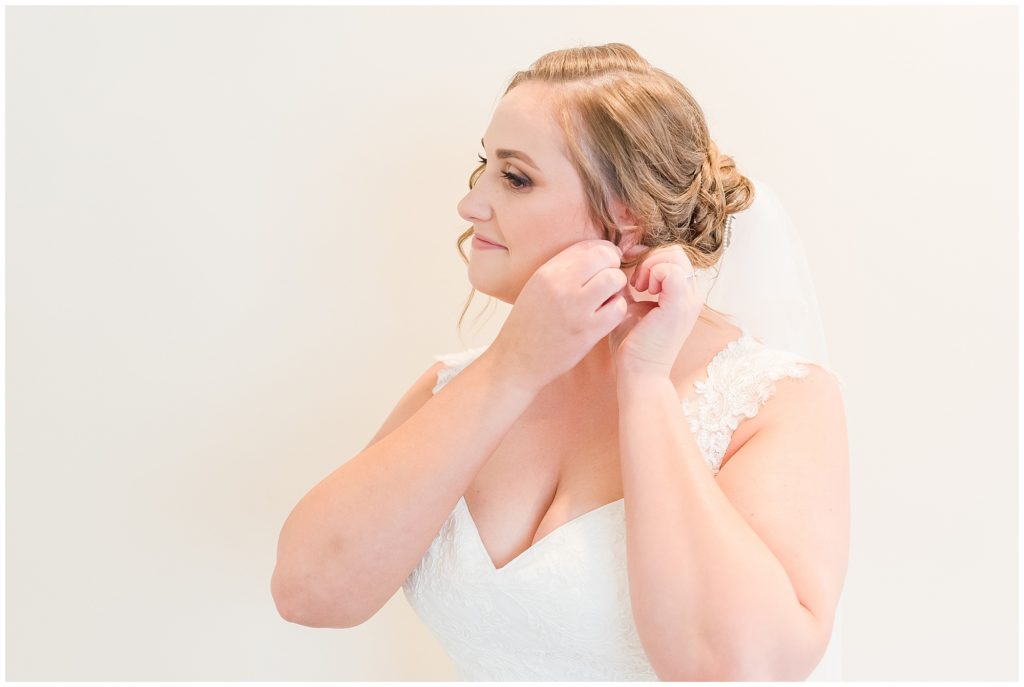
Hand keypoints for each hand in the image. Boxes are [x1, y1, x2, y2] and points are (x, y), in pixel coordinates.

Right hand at [486, 239, 627, 391]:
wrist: (516, 361)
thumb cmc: (529, 325)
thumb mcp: (538, 287)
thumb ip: (564, 270)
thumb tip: (599, 254)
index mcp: (547, 271)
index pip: (588, 246)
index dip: (603, 252)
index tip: (604, 265)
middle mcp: (560, 285)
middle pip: (605, 257)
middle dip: (612, 268)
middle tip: (608, 283)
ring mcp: (575, 308)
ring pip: (615, 280)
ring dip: (617, 289)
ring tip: (606, 300)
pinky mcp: (587, 331)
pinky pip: (618, 308)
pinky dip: (616, 310)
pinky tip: (605, 317)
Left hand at [607, 244, 702, 377]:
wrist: (639, 373)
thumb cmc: (634, 345)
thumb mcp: (630, 307)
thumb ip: (629, 287)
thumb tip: (618, 268)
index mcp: (683, 295)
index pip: (674, 257)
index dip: (649, 258)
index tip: (631, 273)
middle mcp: (692, 295)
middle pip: (676, 252)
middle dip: (650, 260)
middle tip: (635, 284)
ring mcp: (688, 300)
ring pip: (674, 256)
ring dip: (650, 266)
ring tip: (639, 289)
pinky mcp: (679, 305)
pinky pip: (670, 270)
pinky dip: (653, 274)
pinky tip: (642, 292)